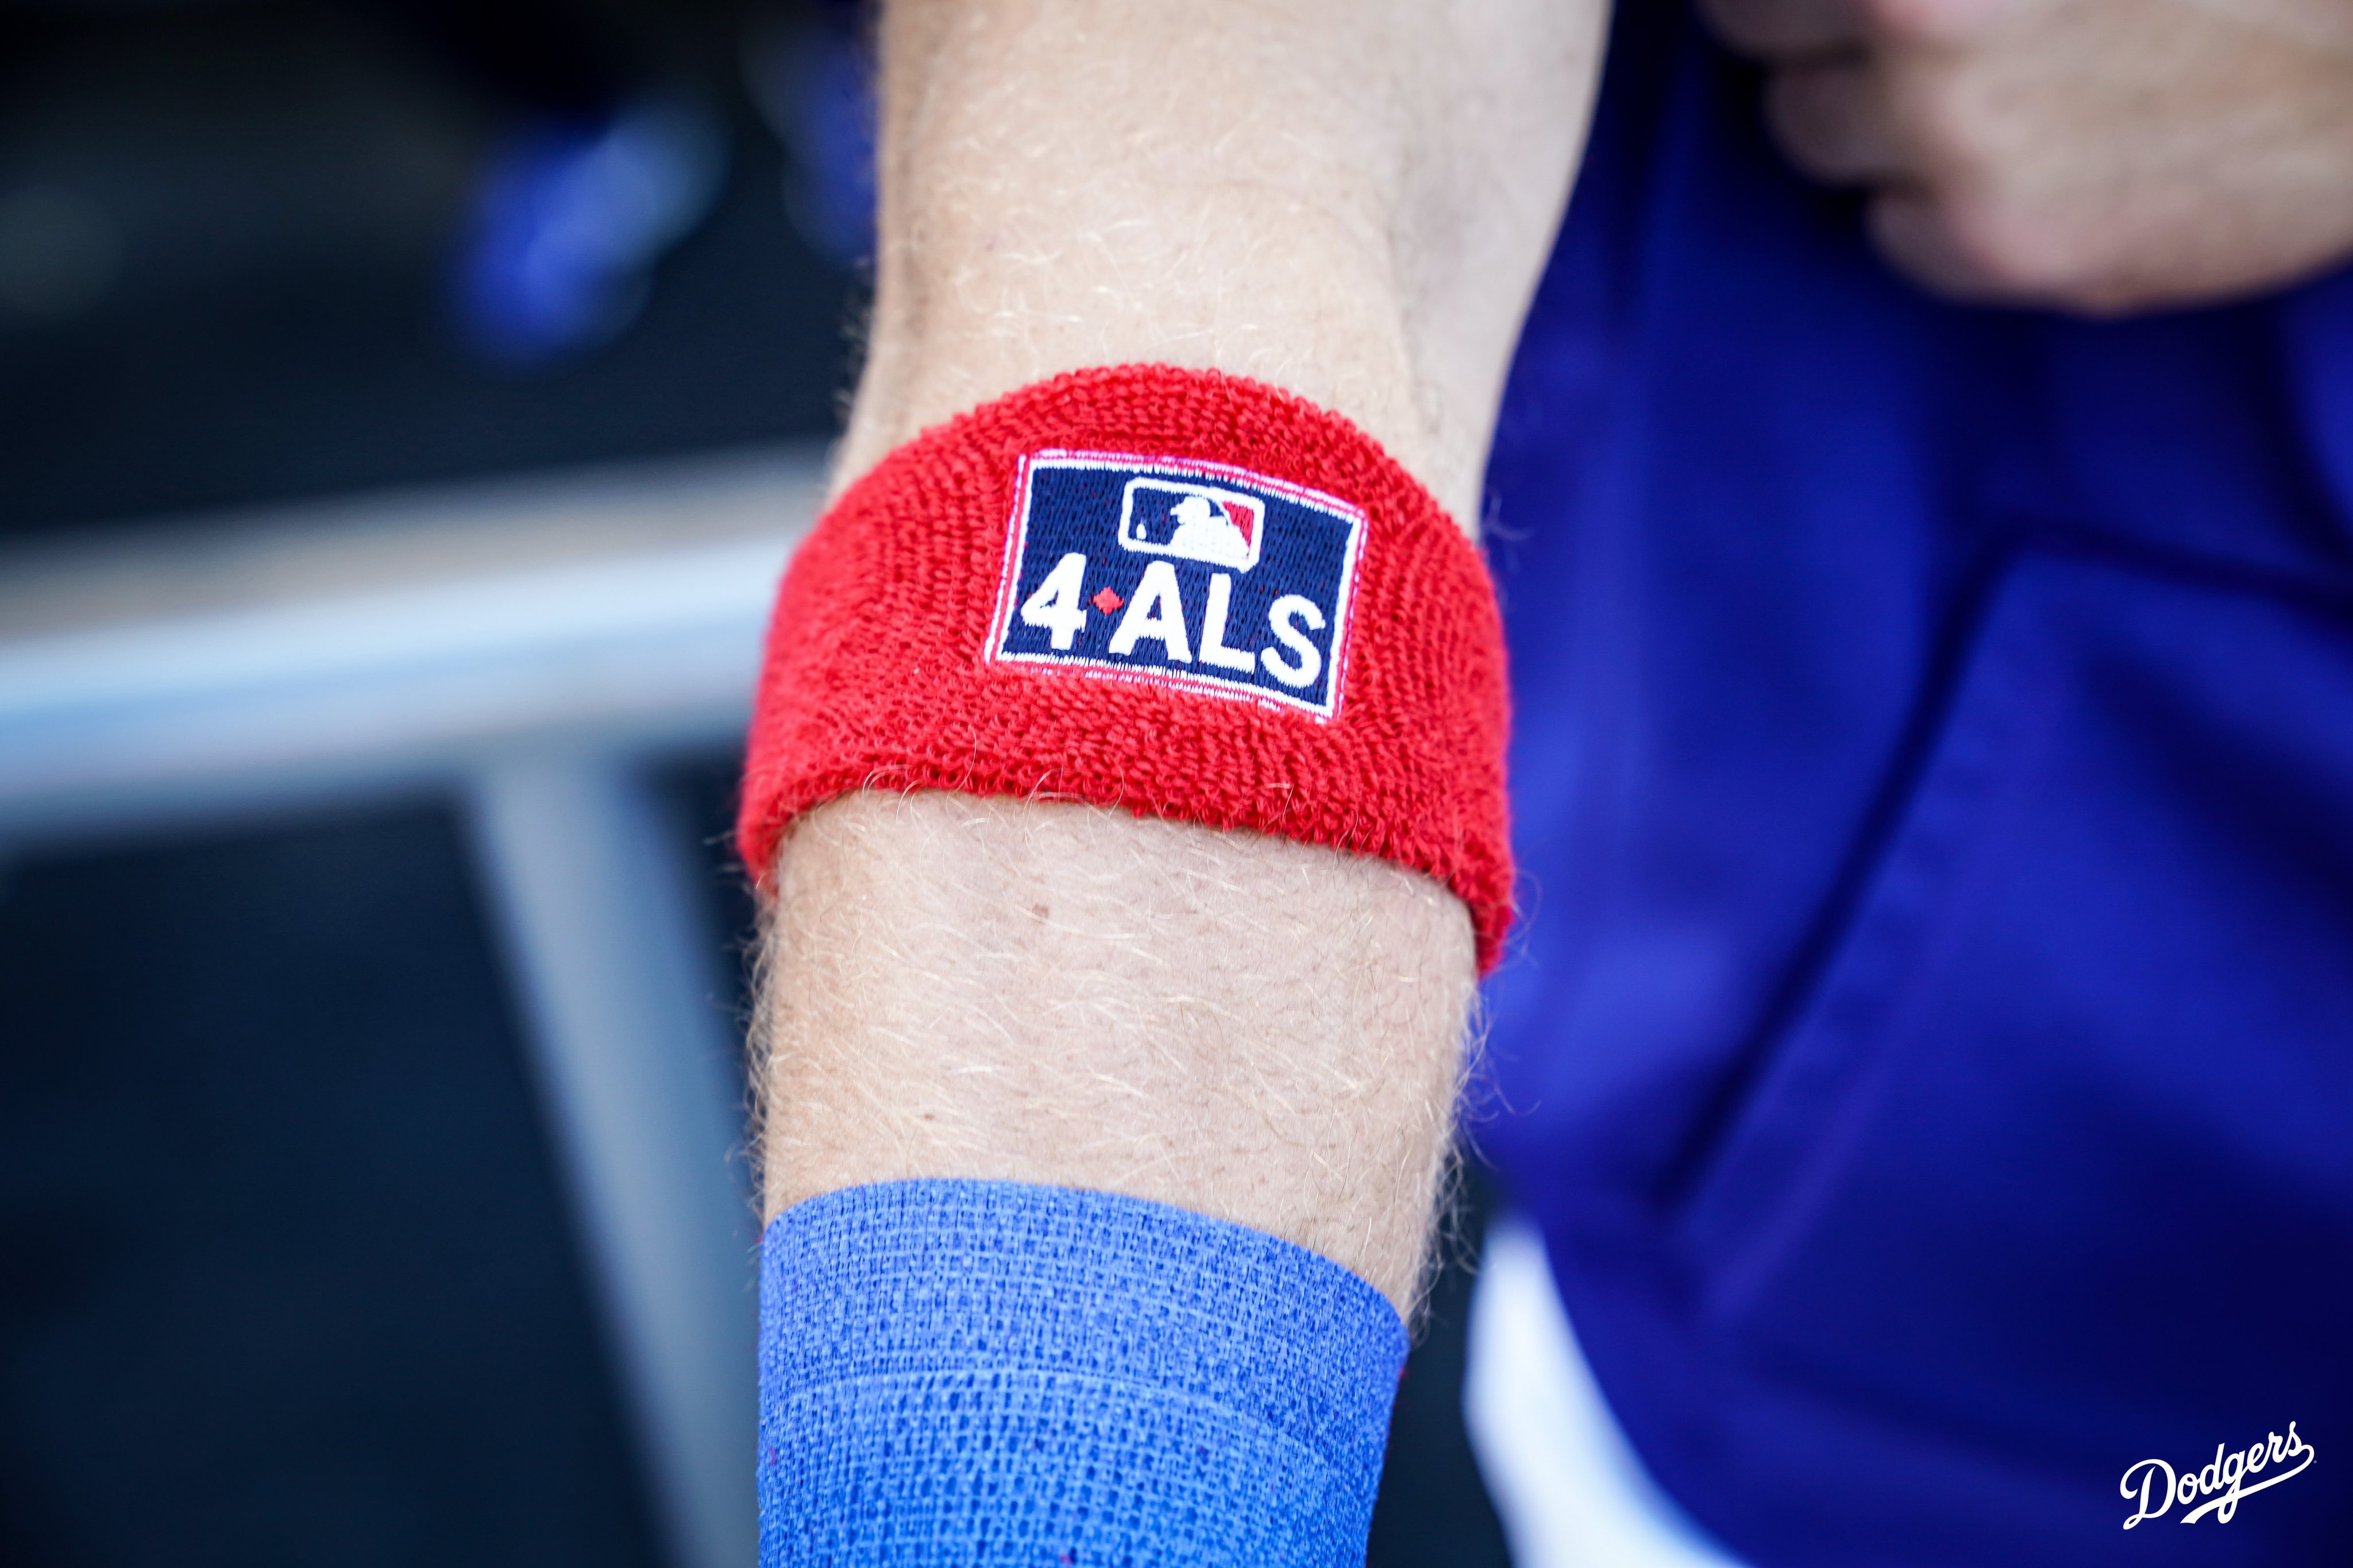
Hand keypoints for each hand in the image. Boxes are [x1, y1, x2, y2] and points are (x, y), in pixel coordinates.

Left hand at [1700, 0, 2352, 312]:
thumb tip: (1858, 4)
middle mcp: (1916, 17)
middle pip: (1757, 31)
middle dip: (1816, 24)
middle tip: (1917, 19)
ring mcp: (1954, 135)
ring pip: (1810, 135)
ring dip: (1869, 114)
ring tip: (1995, 81)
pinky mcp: (2000, 241)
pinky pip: (1889, 233)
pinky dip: (1936, 208)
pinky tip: (2041, 158)